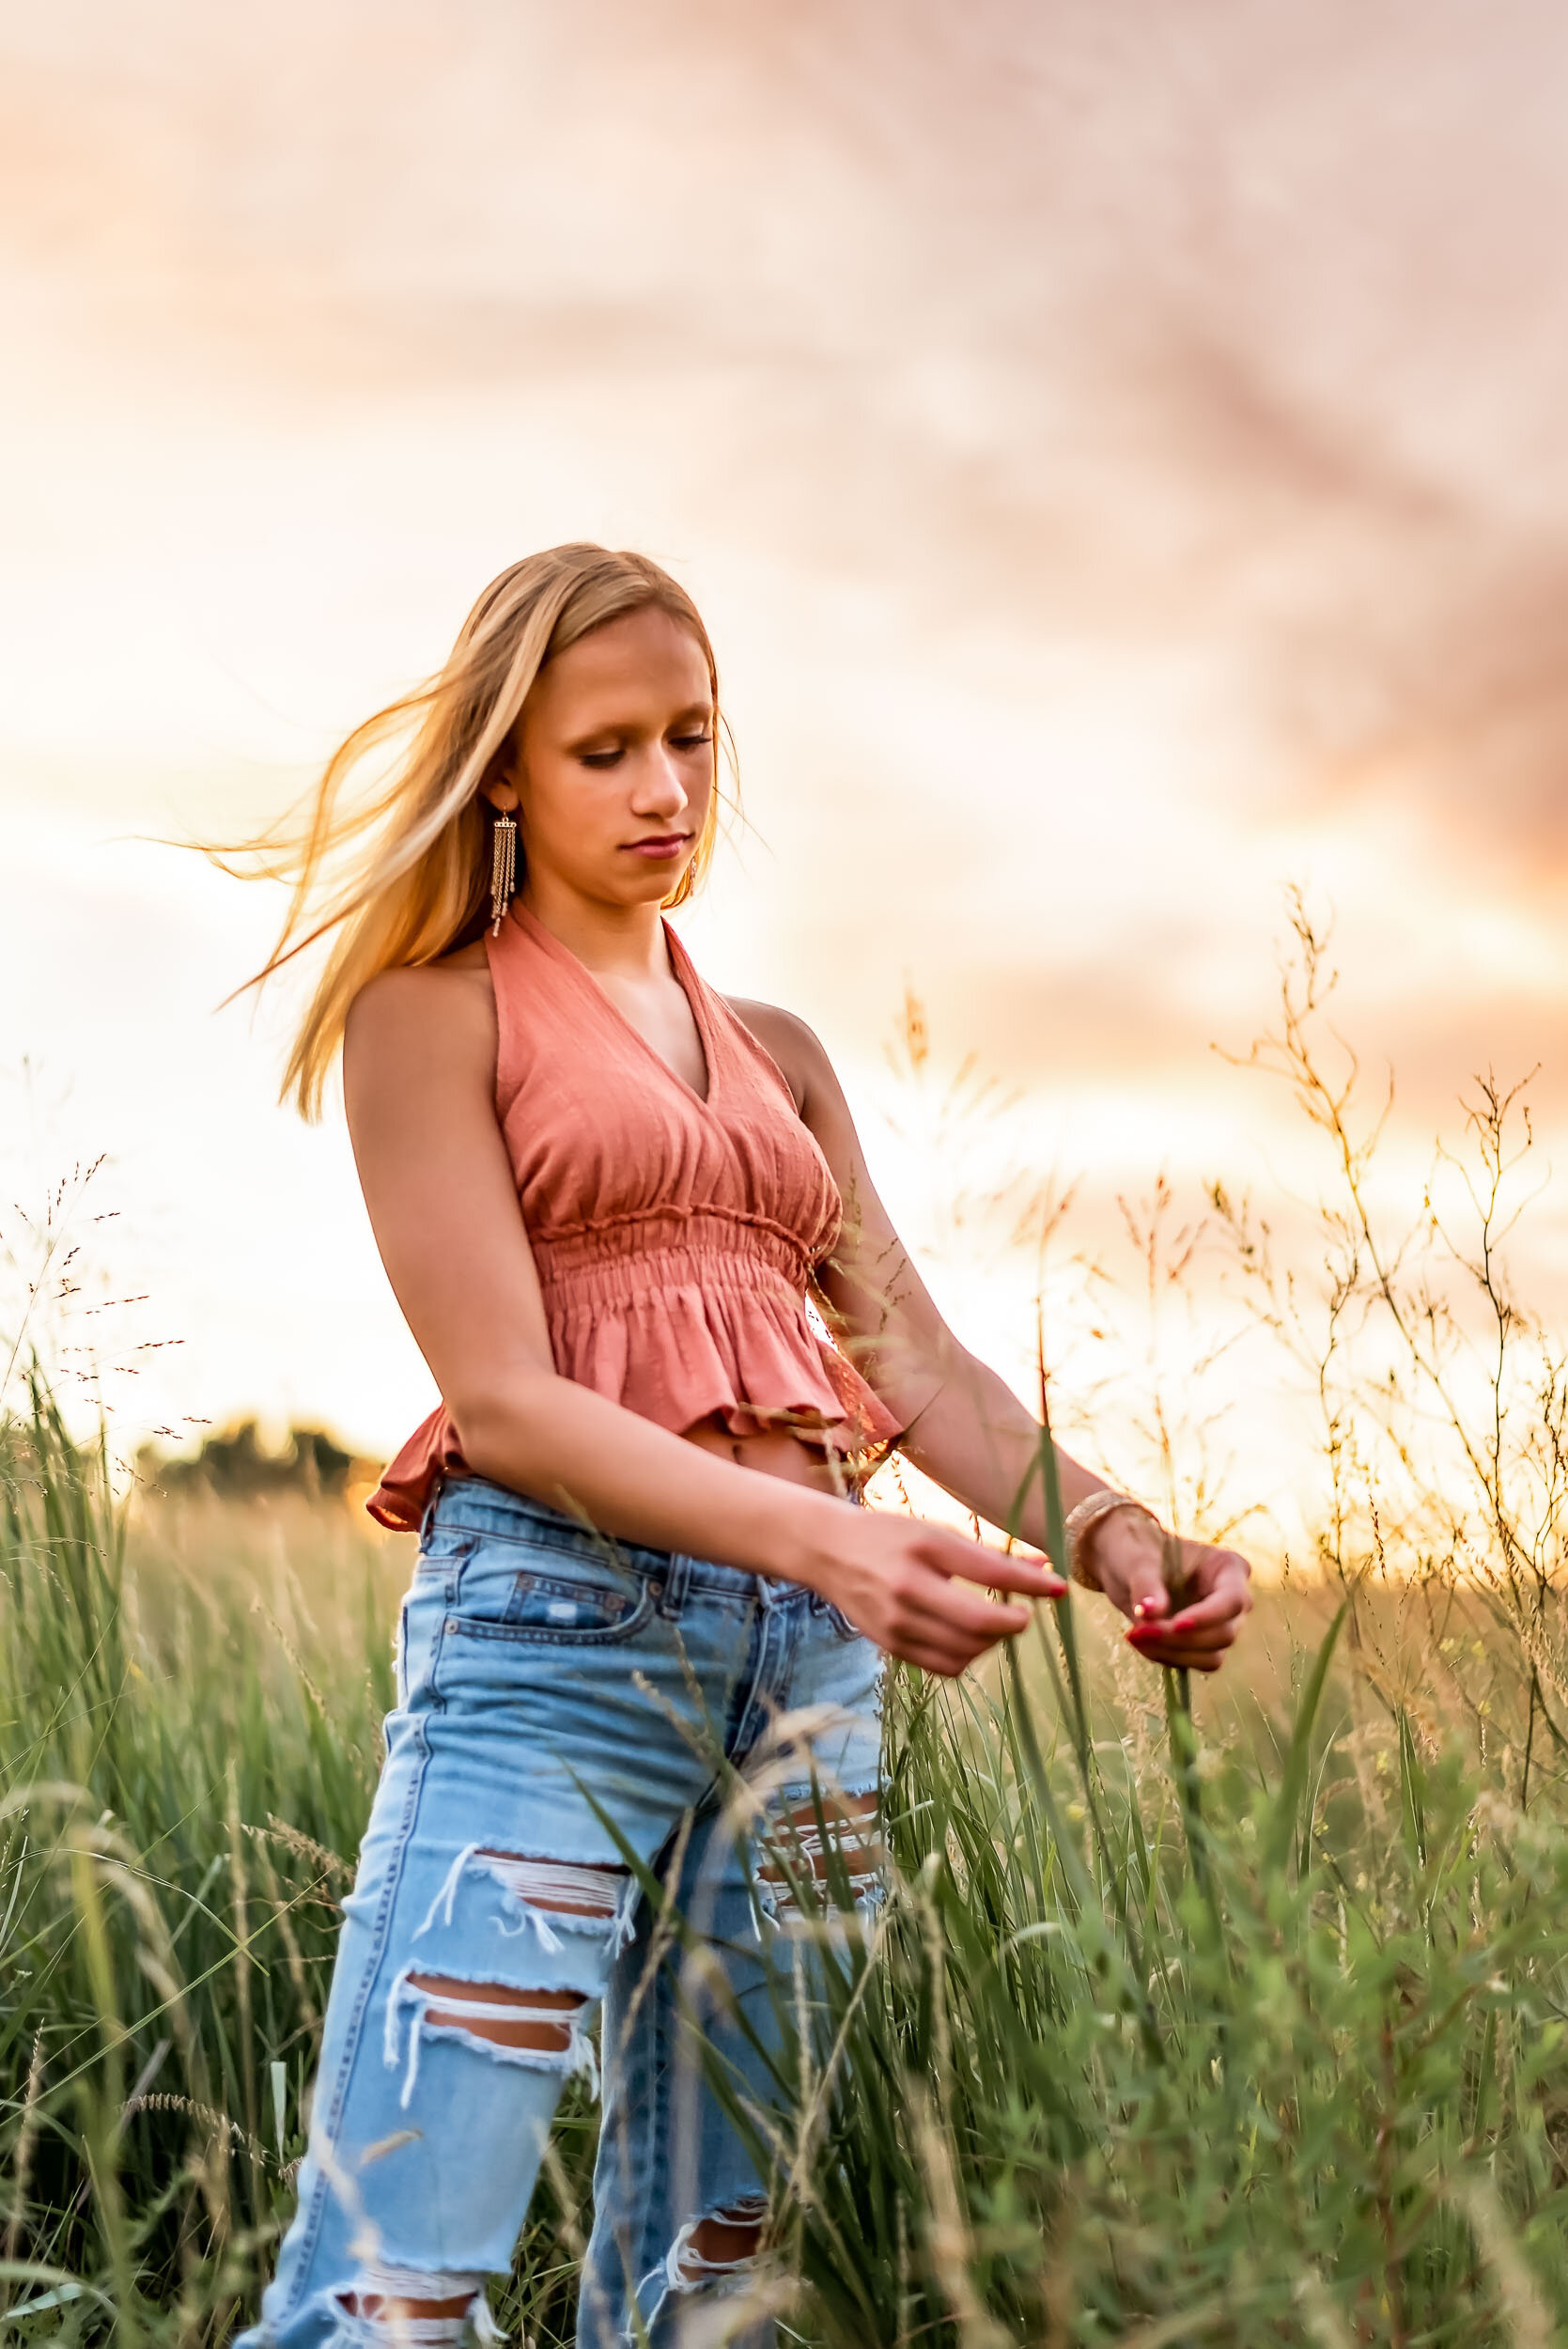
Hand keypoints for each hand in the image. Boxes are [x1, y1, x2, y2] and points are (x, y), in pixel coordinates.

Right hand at [803, 1514, 1066, 1678]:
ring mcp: (897, 1622)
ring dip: (992, 1642)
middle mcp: (908, 1586)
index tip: (1060, 1589)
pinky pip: (945, 1666)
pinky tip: (968, 1639)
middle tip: (1023, 1614)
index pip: (990, 1571)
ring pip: (966, 1650)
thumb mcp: (937, 1533)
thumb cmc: (890, 1536)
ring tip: (993, 1624)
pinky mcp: (891, 1645)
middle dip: (1013, 1622)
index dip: (1032, 1586)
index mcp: (924, 1547)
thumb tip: (1044, 1568)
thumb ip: (988, 1554)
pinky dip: (967, 1657)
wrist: (830, 1552)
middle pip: (980, 1622)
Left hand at [1085, 1508, 1251, 1672]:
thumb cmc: (1137, 1551)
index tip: (1175, 1625)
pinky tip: (1139, 1640)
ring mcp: (1219, 1624)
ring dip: (1172, 1653)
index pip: (1232, 1600)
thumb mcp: (1138, 1562)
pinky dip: (1166, 1656)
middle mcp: (1231, 1599)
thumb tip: (1153, 1613)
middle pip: (1223, 1633)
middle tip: (1138, 1632)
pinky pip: (1193, 1662)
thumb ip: (1147, 1585)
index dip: (1207, 1617)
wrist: (1123, 1563)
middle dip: (1181, 1639)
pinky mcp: (1202, 1643)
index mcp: (1228, 1567)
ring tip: (1134, 1636)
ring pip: (1211, 1656)